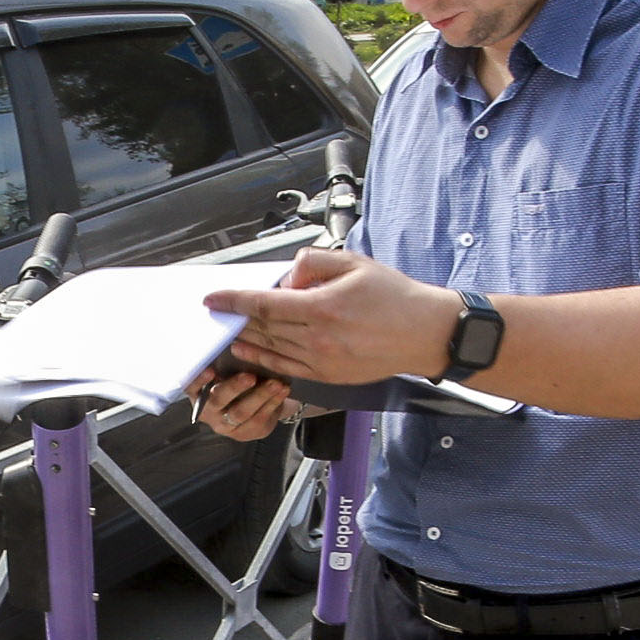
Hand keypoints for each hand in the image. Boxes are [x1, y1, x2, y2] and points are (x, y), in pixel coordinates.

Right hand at [192, 366, 293, 441]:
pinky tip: (283, 391)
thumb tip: (237, 342)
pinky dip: (273, 403)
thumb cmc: (235, 376)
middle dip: (234, 387)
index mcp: (198, 392)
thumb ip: (225, 360)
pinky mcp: (244, 433)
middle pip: (218, 400)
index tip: (210, 370)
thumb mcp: (227, 368)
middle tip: (250, 376)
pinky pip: (258, 419)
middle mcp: (208, 411)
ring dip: (260, 396)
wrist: (254, 400)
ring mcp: (225, 425)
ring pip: (241, 412)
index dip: (198, 379)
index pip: (191, 386)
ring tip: (276, 383)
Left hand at [206, 249, 463, 390]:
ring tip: (228, 329)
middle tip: (217, 311)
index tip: (214, 298)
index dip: (234, 301)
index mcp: (323, 308)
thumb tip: (287, 275)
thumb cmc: (395, 297)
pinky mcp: (329, 376)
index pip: (264, 304)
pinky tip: (250, 351)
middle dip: (236, 319)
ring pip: (271, 349)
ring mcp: (322, 362)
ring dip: (246, 339)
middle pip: (263, 329)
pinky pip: (286, 368)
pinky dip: (264, 359)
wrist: (424, 334)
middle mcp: (319, 339)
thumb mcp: (354, 264)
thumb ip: (314, 263)